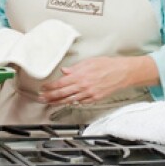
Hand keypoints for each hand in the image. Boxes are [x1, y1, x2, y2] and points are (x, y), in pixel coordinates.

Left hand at [39, 56, 158, 104]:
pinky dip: (72, 102)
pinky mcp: (94, 98)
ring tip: (49, 103)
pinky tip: (66, 102)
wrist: (122, 73)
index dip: (50, 87)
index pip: (60, 83)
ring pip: (69, 100)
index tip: (43, 88)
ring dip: (58, 102)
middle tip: (41, 98)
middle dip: (50, 97)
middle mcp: (83, 86)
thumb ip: (75, 68)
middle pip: (62, 94)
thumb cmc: (107, 65)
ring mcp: (89, 94)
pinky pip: (80, 102)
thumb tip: (64, 71)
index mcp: (80, 76)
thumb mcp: (89, 62)